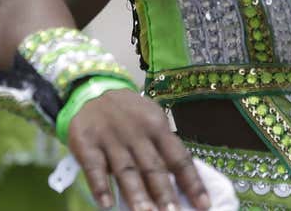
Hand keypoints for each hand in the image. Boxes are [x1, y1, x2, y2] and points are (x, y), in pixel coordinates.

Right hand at [68, 90, 208, 210]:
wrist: (92, 92)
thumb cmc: (130, 115)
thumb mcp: (152, 122)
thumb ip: (164, 150)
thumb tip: (184, 185)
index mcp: (158, 128)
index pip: (179, 158)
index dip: (193, 183)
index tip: (204, 206)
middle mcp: (137, 134)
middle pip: (153, 167)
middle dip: (165, 193)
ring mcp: (111, 139)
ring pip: (126, 170)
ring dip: (137, 194)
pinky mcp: (86, 144)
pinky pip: (94, 168)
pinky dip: (100, 186)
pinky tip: (106, 204)